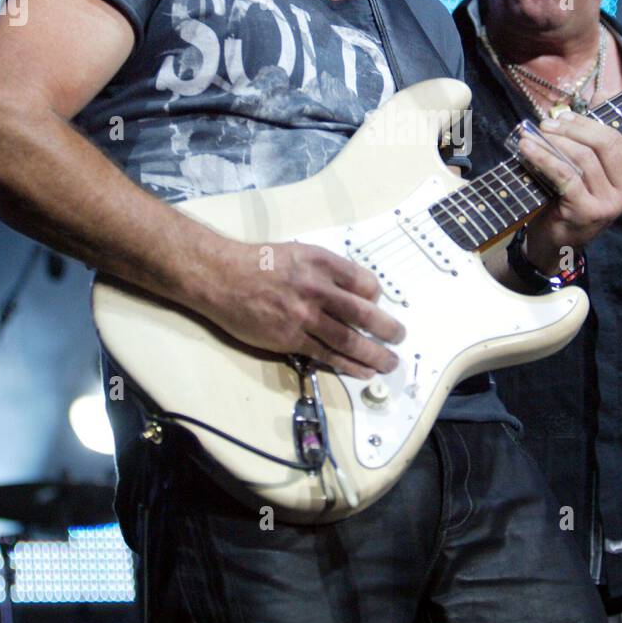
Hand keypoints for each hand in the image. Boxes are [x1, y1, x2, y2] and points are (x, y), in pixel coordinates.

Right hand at [202, 239, 404, 378]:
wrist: (222, 277)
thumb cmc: (258, 263)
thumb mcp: (298, 253)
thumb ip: (326, 269)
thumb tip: (354, 290)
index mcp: (322, 262)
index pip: (364, 282)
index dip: (376, 295)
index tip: (378, 303)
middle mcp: (317, 289)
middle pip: (363, 313)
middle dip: (387, 328)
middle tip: (399, 336)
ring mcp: (304, 316)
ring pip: (348, 339)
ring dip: (373, 353)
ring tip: (388, 362)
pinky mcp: (290, 338)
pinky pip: (326, 354)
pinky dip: (348, 365)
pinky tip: (362, 370)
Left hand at [518, 111, 621, 273]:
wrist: (555, 245)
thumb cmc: (569, 205)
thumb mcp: (586, 175)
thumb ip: (590, 144)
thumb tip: (588, 101)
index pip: (616, 140)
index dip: (588, 124)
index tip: (564, 115)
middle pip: (603, 145)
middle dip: (572, 129)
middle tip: (547, 124)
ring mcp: (610, 204)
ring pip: (582, 158)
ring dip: (553, 142)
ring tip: (532, 135)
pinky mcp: (587, 210)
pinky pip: (565, 174)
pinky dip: (544, 157)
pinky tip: (527, 148)